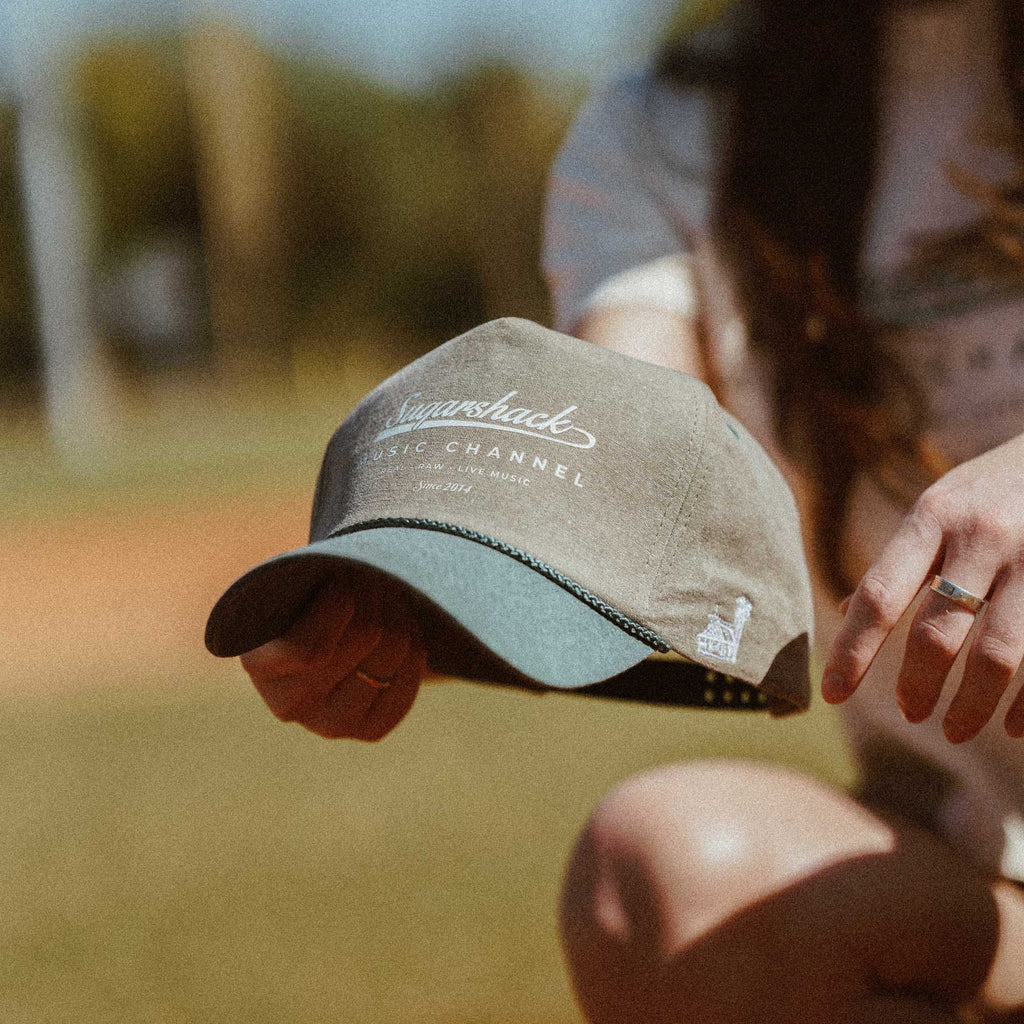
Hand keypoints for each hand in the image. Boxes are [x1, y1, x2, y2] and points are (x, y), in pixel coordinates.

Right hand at [239, 572, 428, 740]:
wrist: (326, 636)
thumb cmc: (306, 596)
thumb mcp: (297, 579)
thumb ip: (313, 573)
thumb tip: (352, 567)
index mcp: (258, 663)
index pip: (309, 647)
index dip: (340, 603)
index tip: (345, 576)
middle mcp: (290, 705)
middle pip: (365, 636)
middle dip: (376, 594)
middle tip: (374, 577)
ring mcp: (331, 724)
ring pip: (393, 652)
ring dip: (399, 613)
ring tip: (389, 596)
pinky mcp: (369, 731)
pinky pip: (410, 678)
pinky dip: (415, 645)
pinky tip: (402, 630)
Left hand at [822, 432, 1023, 741]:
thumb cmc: (990, 488)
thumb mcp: (938, 506)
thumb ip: (899, 560)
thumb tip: (845, 610)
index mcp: (932, 519)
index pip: (879, 596)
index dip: (853, 651)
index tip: (831, 694)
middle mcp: (981, 537)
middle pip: (938, 633)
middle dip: (918, 687)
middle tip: (910, 714)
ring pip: (999, 656)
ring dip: (972, 706)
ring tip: (952, 729)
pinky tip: (1013, 727)